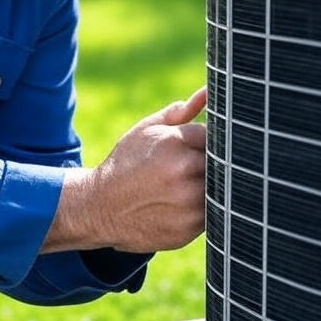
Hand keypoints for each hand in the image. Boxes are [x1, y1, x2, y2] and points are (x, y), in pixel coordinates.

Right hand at [44, 87, 205, 255]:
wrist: (100, 207)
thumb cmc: (125, 164)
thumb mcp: (145, 130)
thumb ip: (180, 112)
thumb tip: (208, 92)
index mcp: (174, 142)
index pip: (214, 134)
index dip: (203, 142)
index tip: (191, 148)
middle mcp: (184, 171)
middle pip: (221, 162)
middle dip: (208, 163)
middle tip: (187, 168)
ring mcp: (190, 202)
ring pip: (220, 188)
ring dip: (209, 186)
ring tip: (182, 187)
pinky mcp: (191, 227)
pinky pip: (213, 213)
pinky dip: (203, 208)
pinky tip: (180, 205)